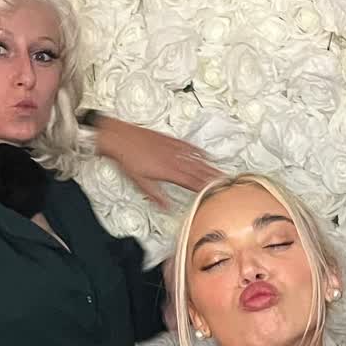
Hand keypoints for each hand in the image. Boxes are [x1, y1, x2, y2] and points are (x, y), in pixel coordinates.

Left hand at [97, 119, 216, 209]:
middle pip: (198, 171)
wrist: (119, 137)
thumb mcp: (140, 182)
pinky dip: (198, 151)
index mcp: (169, 172)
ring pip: (196, 159)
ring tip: (220, 171)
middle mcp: (174, 160)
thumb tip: (166, 207)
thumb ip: (155, 196)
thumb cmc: (127, 158)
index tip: (217, 192)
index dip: (206, 188)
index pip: (192, 182)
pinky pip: (188, 146)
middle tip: (226, 183)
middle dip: (213, 177)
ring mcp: (173, 149)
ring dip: (209, 166)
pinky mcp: (169, 141)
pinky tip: (204, 153)